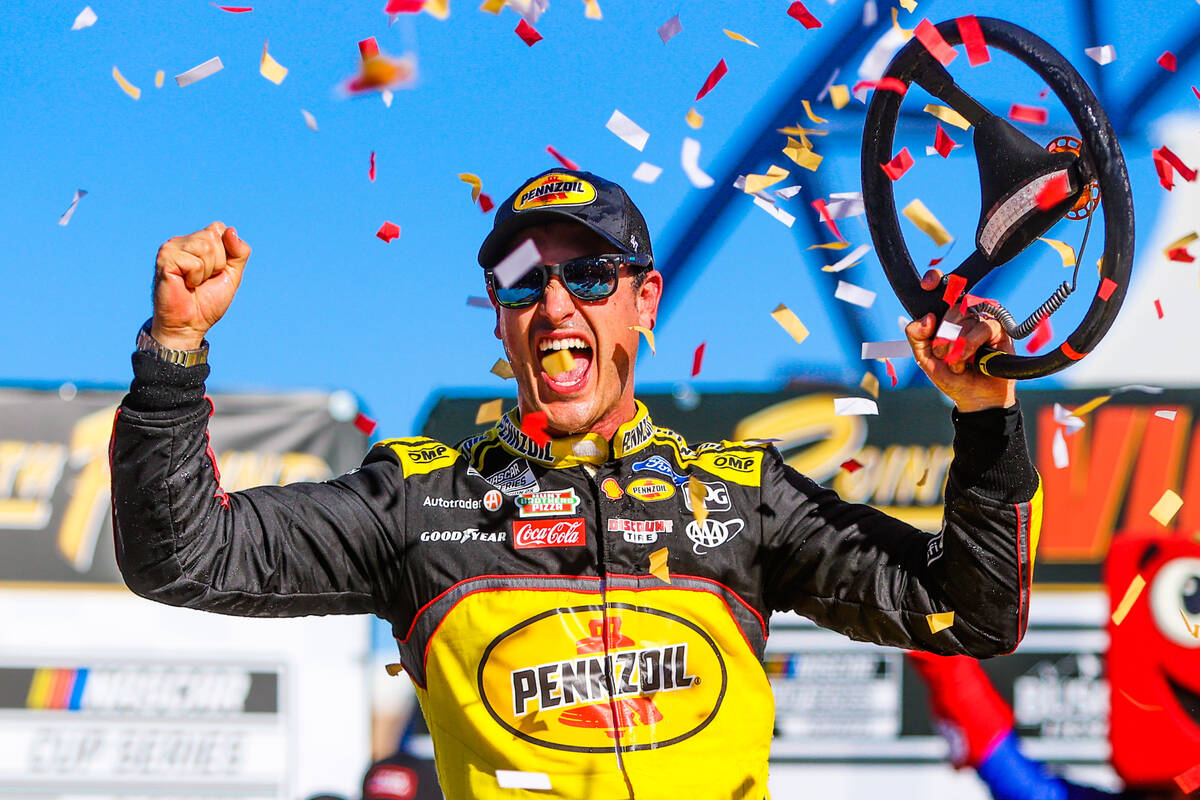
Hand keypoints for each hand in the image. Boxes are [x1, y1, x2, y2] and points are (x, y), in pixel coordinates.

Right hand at [151, 222, 250, 349]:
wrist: (190, 324)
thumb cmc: (208, 301)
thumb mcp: (232, 274)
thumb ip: (238, 252)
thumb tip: (231, 230)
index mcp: (196, 240)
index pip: (220, 228)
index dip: (226, 253)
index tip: (215, 271)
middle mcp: (181, 240)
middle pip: (213, 237)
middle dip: (217, 263)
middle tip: (203, 280)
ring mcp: (170, 248)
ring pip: (205, 247)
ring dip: (206, 271)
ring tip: (193, 282)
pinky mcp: (165, 259)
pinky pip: (195, 262)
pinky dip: (196, 278)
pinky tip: (185, 284)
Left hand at [905, 269, 1015, 412]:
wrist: (973, 397)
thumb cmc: (951, 377)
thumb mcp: (924, 359)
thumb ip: (916, 337)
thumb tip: (927, 317)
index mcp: (945, 318)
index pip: (941, 289)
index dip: (936, 279)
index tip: (928, 283)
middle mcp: (964, 315)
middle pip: (950, 308)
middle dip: (942, 335)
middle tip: (943, 354)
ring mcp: (982, 320)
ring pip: (965, 318)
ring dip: (956, 344)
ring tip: (957, 362)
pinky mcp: (999, 329)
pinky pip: (983, 326)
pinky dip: (970, 344)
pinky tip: (969, 359)